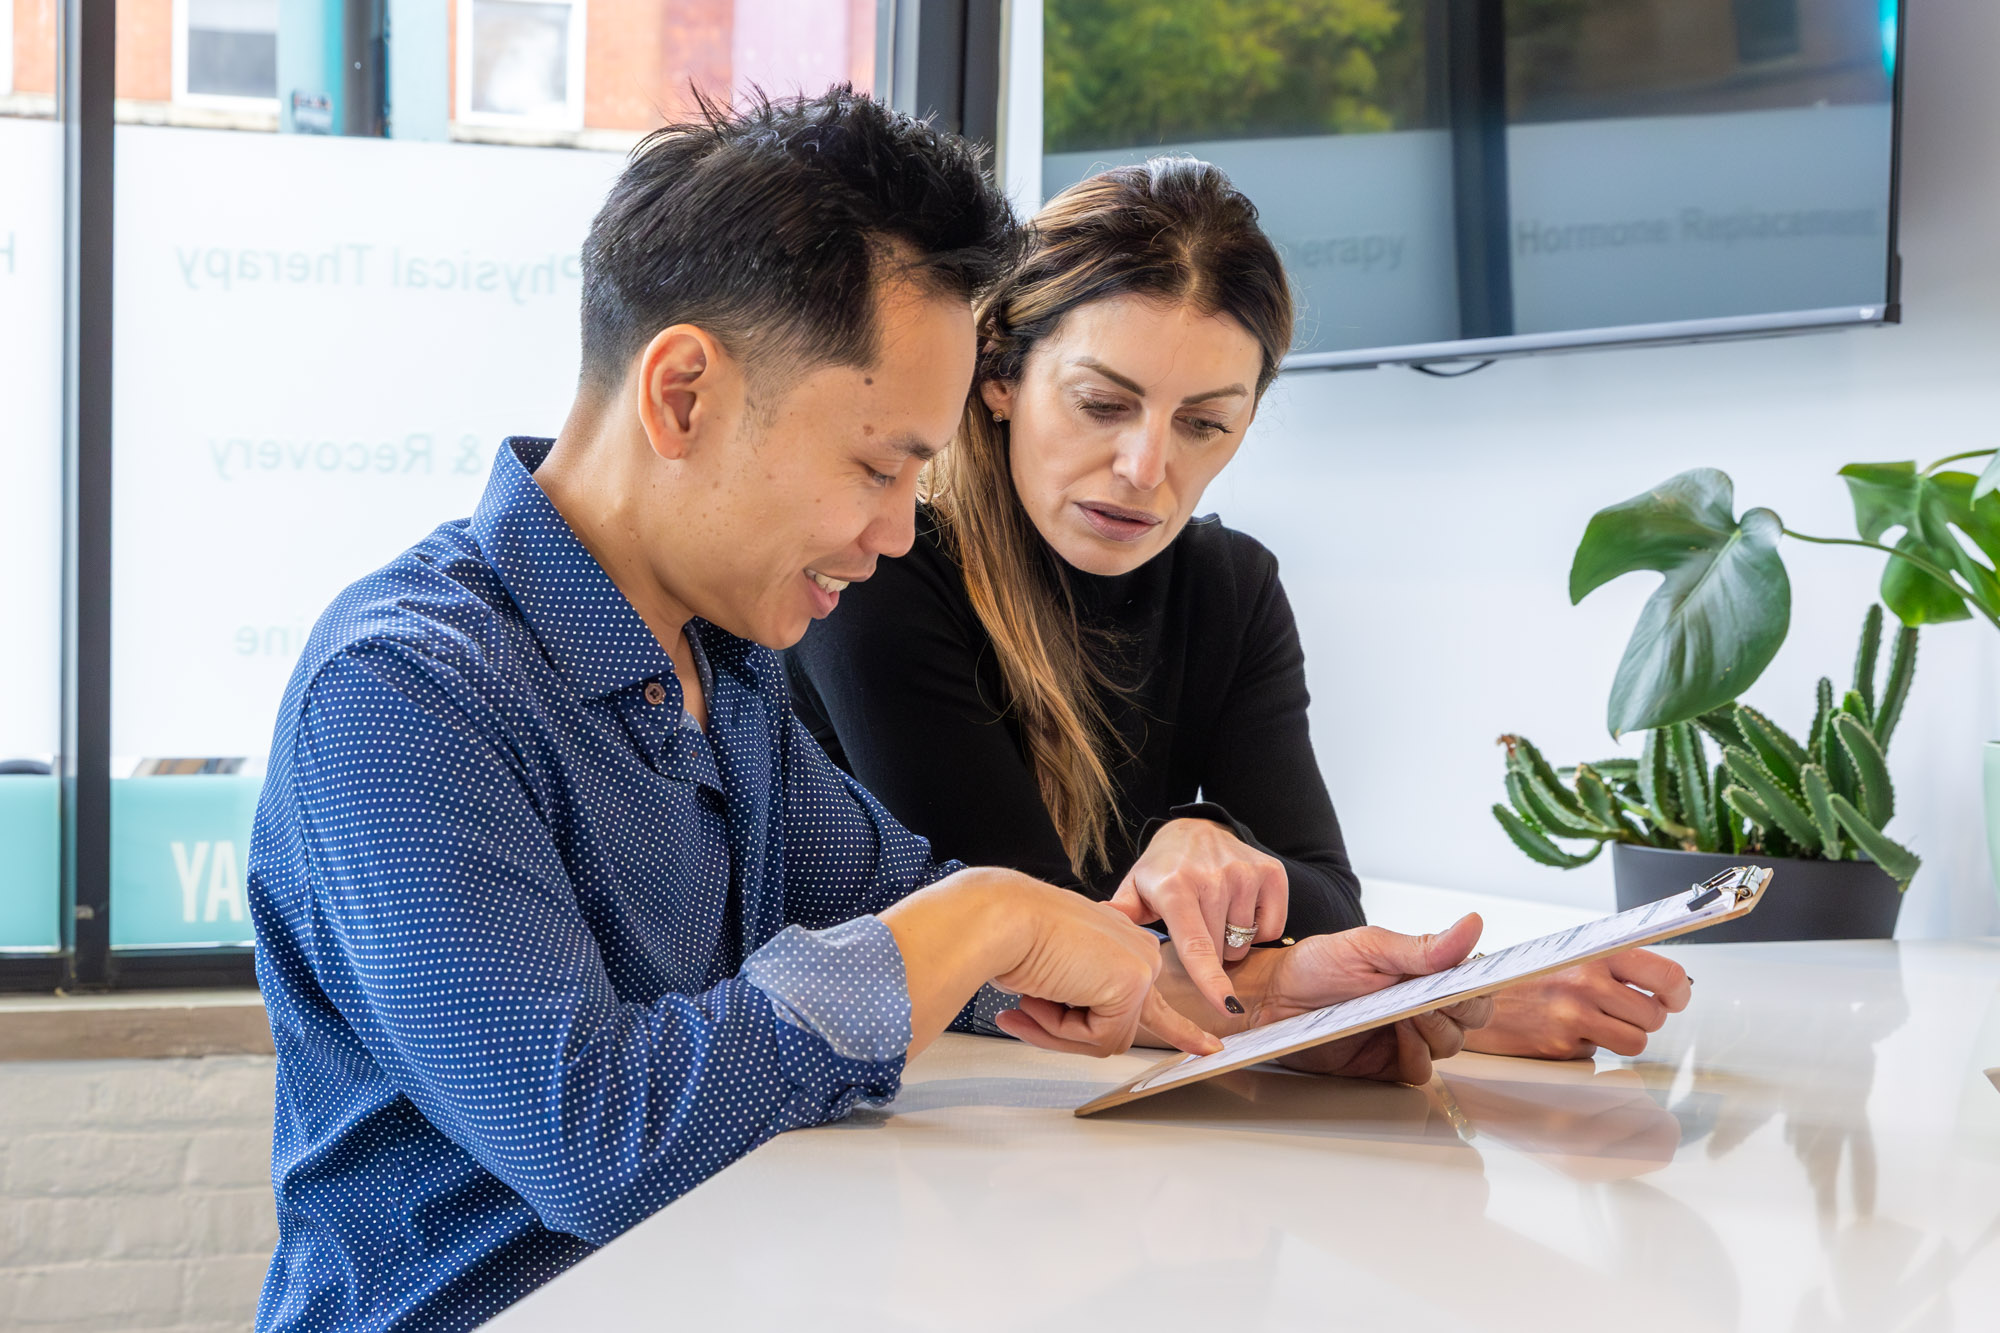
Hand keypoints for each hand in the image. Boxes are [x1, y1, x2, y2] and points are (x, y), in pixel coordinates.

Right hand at [883, 868, 1220, 1059]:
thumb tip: (1095, 1037)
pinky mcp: (1131, 984)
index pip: (1153, 993)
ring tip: (1027, 998)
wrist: (1000, 918)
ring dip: (1057, 1029)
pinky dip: (1060, 1029)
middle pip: (1123, 1024)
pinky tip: (1040, 998)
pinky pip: (1097, 1038)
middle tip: (1037, 1019)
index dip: (1179, 1028)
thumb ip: (1080, 1003)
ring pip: (1107, 1037)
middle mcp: (1137, 950)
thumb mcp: (1053, 974)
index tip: (1207, 1047)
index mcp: (1120, 940)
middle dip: (1068, 1033)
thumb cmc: (1013, 936)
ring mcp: (1139, 966)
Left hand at [1108, 818, 1286, 1017]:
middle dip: (1209, 956)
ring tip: (1215, 915)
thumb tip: (1098, 937)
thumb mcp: (1136, 889)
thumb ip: (1121, 916)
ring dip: (1232, 942)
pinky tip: (1240, 909)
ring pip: (1245, 943)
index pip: (1197, 945)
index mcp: (1176, 887)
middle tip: (1196, 928)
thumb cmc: (1163, 870)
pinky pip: (1272, 928)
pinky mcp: (1271, 872)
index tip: (1226, 1006)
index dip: (1211, 980)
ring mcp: (1245, 873)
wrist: (1195, 829)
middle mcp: (1214, 877)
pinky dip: (1258, 930)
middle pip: (1222, 952)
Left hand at [1252, 914, 1492, 1084]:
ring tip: (1400, 1013)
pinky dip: (1415, 1056)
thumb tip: (1472, 924)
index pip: (1474, 986)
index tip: (1468, 984)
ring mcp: (1407, 1037)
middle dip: (1457, 1011)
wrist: (1272, 999)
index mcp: (1423, 973)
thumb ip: (1422, 947)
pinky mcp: (1388, 1064)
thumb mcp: (1368, 947)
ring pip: (1450, 1046)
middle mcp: (1421, 1005)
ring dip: (1433, 1031)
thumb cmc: (1315, 965)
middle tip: (1427, 999)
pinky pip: (1420, 1070)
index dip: (1479, 988)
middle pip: (1470, 1020)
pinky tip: (1394, 1037)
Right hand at [1462, 948, 1689, 1058]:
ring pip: (1636, 1041)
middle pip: (1654, 1015)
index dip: (1678, 992)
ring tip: (1597, 1023)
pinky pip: (1600, 1054)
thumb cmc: (1526, 975)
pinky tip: (1565, 1032)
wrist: (1473, 994)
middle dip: (1645, 1018)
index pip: (1665, 974)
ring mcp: (1574, 1017)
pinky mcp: (1562, 1046)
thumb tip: (1670, 983)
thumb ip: (1613, 962)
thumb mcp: (1569, 952)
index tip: (1675, 998)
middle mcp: (1587, 983)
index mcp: (1594, 952)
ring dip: (1624, 1037)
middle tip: (1623, 1011)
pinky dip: (1589, 1047)